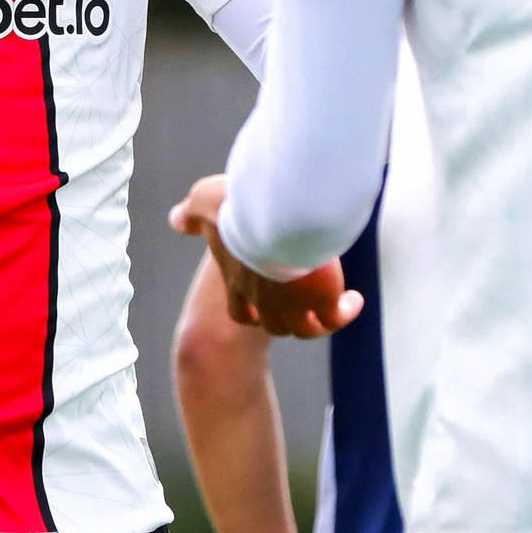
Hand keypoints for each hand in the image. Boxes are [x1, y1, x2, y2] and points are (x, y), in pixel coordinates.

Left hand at [169, 174, 362, 338]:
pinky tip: (353, 299)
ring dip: (318, 318)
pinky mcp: (321, 299)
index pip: (241, 311)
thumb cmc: (237, 206)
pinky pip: (334, 318)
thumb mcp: (205, 203)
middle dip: (288, 316)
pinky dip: (345, 312)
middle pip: (275, 325)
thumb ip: (192, 213)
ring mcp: (292, 302)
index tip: (265, 299)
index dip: (252, 310)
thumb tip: (177, 220)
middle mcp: (263, 297)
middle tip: (304, 297)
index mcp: (238, 278)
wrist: (274, 212)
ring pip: (305, 329)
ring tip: (335, 299)